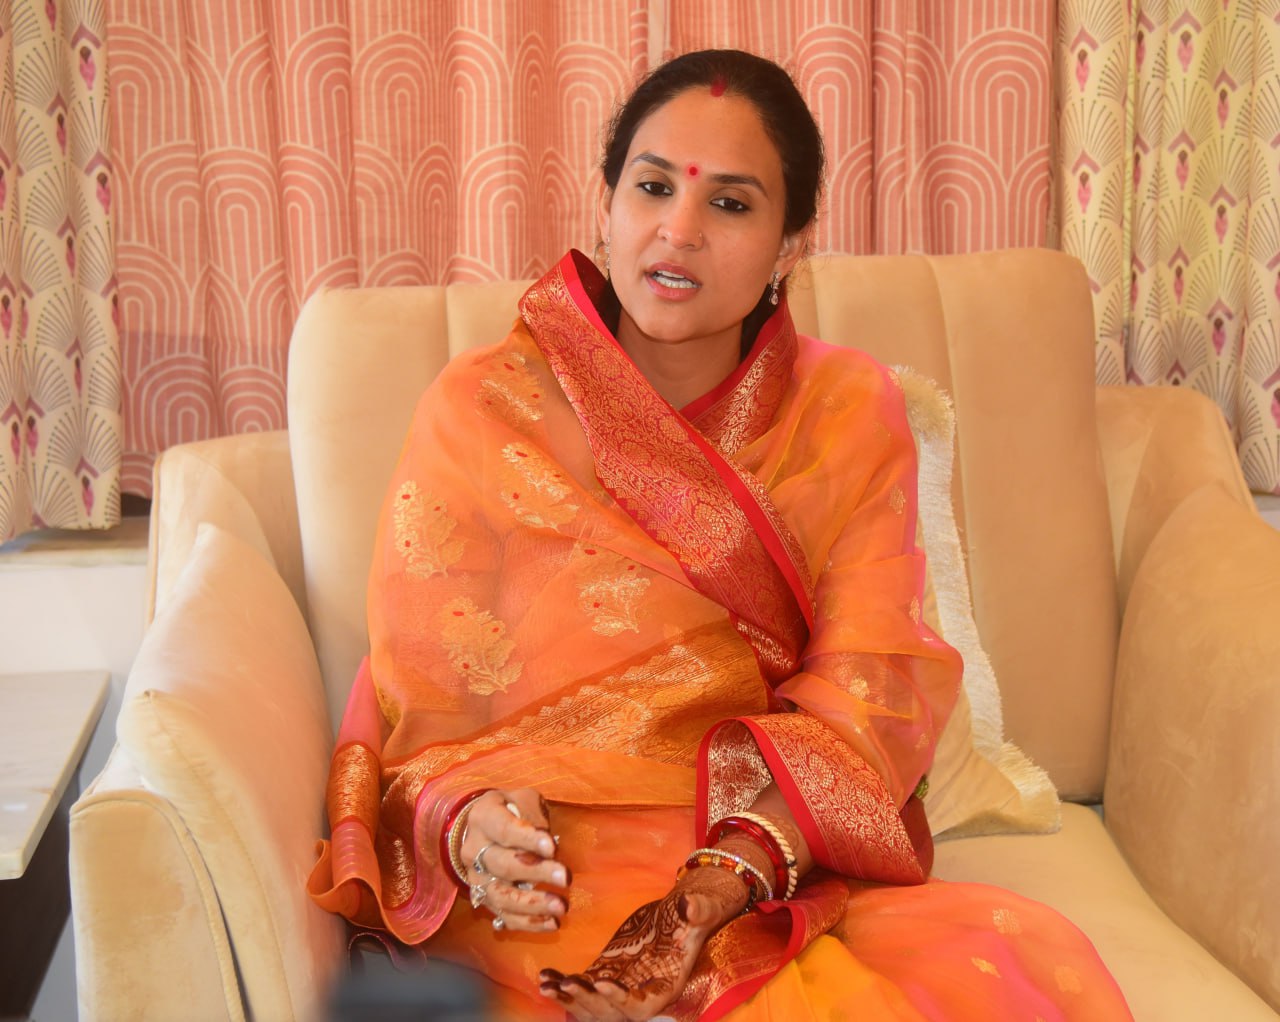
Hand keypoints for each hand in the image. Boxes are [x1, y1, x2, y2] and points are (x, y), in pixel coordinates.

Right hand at [460, 788, 568, 932]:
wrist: (480, 828)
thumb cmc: (510, 810)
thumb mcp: (522, 799)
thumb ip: (533, 814)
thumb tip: (547, 843)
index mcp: (484, 818)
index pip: (504, 829)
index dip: (527, 839)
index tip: (552, 847)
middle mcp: (474, 850)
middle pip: (503, 865)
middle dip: (536, 872)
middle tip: (566, 877)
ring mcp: (476, 878)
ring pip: (501, 895)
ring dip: (533, 905)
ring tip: (561, 907)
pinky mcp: (483, 899)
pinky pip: (503, 916)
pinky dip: (527, 923)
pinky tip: (551, 923)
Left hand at [538, 862, 748, 1019]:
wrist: (679, 914)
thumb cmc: (695, 912)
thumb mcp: (701, 909)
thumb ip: (698, 910)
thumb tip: (689, 906)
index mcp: (665, 987)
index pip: (641, 1008)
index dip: (621, 1001)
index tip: (601, 982)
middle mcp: (641, 994)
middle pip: (611, 1014)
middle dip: (587, 1001)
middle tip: (567, 982)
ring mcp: (621, 987)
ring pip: (592, 1007)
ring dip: (569, 999)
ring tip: (547, 985)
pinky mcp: (607, 973)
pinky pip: (583, 988)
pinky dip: (563, 986)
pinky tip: (545, 977)